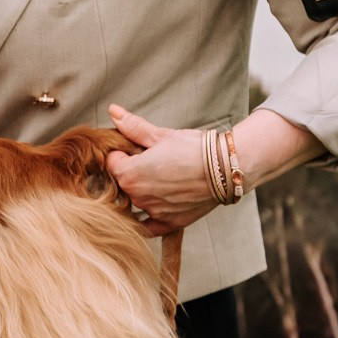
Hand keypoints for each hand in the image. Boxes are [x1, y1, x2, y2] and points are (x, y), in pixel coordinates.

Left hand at [103, 104, 216, 236]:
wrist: (226, 168)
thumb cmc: (193, 148)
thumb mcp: (160, 135)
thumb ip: (132, 126)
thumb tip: (113, 111)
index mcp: (129, 174)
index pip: (111, 162)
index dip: (123, 153)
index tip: (137, 149)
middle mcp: (137, 197)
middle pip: (122, 183)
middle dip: (131, 172)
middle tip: (153, 162)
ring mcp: (153, 212)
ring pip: (135, 202)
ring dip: (142, 192)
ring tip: (164, 177)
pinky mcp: (170, 223)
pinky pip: (149, 227)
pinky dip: (148, 219)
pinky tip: (155, 206)